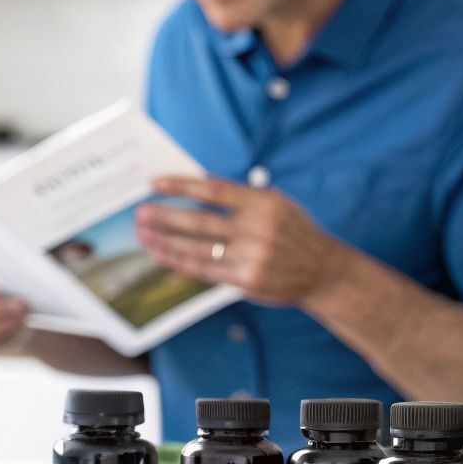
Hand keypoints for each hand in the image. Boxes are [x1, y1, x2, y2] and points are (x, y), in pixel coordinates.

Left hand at [133, 175, 347, 306]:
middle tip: (140, 213)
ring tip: (143, 234)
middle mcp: (256, 229)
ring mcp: (251, 256)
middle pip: (200, 221)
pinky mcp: (246, 280)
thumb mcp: (276, 204)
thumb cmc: (294, 232)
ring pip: (198, 248)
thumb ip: (242, 198)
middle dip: (165, 217)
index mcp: (262, 203)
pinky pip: (205, 270)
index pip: (213, 189)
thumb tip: (195, 191)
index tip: (155, 183)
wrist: (322, 270)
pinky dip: (180, 262)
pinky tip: (162, 254)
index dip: (181, 186)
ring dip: (165, 241)